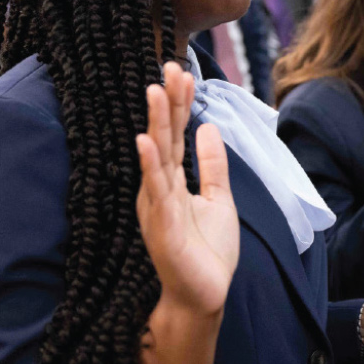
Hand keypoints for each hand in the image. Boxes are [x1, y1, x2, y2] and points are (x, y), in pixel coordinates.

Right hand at [136, 62, 238, 316]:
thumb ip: (211, 164)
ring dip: (155, 124)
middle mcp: (158, 188)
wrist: (204, 296)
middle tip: (169, 66)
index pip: (174, 134)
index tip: (181, 71)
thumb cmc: (206, 251)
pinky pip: (157, 191)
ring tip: (154, 92)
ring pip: (156, 158)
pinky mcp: (162, 227)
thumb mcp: (217, 198)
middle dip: (166, 102)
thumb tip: (209, 126)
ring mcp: (157, 206)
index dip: (179, 103)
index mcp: (171, 181)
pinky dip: (150, 165)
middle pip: (163, 137)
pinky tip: (146, 142)